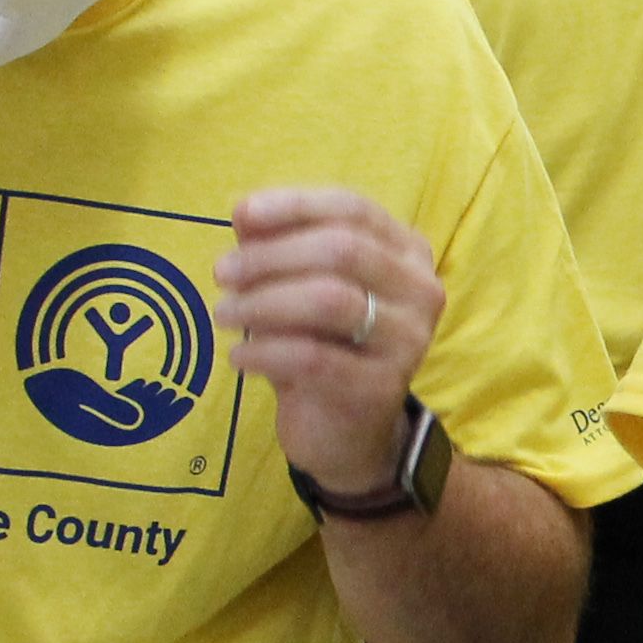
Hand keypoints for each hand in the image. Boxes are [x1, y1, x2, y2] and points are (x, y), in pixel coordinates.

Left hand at [217, 187, 440, 497]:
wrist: (349, 435)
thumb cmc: (325, 346)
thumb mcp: (301, 288)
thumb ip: (280, 246)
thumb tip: (245, 215)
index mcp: (407, 252)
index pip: (353, 210)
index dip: (295, 206)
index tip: (240, 215)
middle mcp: (421, 291)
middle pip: (342, 250)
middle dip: (271, 257)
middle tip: (222, 273)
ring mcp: (408, 341)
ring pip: (330, 300)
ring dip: (263, 302)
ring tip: (223, 314)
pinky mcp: (382, 388)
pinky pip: (314, 357)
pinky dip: (266, 351)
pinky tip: (238, 357)